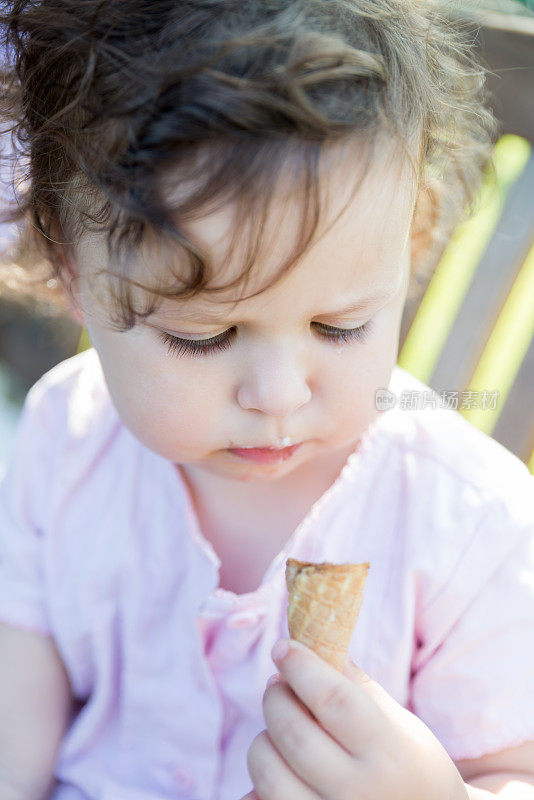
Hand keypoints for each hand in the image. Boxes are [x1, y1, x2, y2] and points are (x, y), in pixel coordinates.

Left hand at [239, 639, 467, 799]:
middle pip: (294, 734)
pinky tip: (279, 768)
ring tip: (280, 732)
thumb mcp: (400, 724)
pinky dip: (259, 784)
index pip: (333, 700)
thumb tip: (316, 644)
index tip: (284, 647)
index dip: (302, 668)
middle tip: (278, 685)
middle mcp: (359, 793)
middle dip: (276, 699)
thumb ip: (357, 686)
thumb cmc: (412, 767)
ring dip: (265, 741)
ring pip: (269, 773)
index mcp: (387, 753)